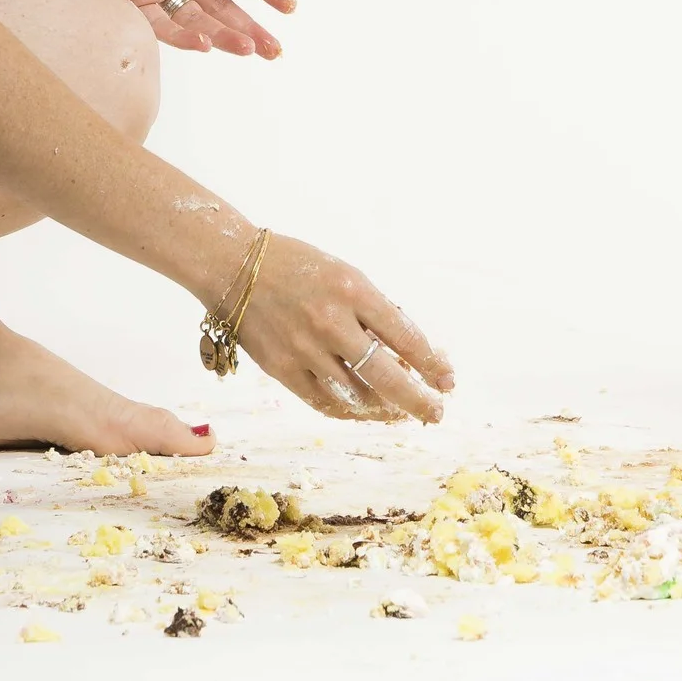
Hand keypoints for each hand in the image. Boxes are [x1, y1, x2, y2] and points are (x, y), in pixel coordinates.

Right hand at [230, 233, 453, 423]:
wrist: (234, 266)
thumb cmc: (299, 267)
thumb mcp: (345, 275)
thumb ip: (375, 312)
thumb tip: (410, 353)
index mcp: (354, 291)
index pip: (406, 337)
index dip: (432, 364)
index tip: (447, 380)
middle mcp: (331, 322)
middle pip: (386, 375)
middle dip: (418, 399)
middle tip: (436, 412)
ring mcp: (305, 349)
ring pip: (357, 396)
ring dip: (385, 409)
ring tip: (401, 414)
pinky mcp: (282, 368)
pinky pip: (324, 402)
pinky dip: (349, 410)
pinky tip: (365, 411)